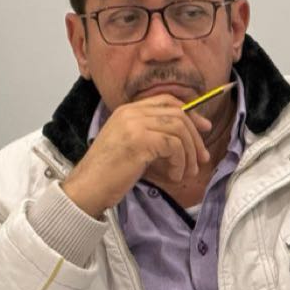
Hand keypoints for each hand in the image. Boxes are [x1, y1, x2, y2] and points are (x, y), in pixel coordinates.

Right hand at [61, 95, 211, 217]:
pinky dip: (180, 162)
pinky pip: (174, 145)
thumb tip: (184, 137)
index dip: (190, 113)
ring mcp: (134, 124)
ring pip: (179, 128)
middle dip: (195, 136)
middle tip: (202, 157)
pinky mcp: (139, 140)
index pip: (167, 101)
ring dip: (190, 152)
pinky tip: (174, 175)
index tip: (203, 129)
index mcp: (126, 110)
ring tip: (187, 171)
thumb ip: (151, 135)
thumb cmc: (108, 174)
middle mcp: (130, 112)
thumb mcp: (130, 146)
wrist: (87, 188)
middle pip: (178, 112)